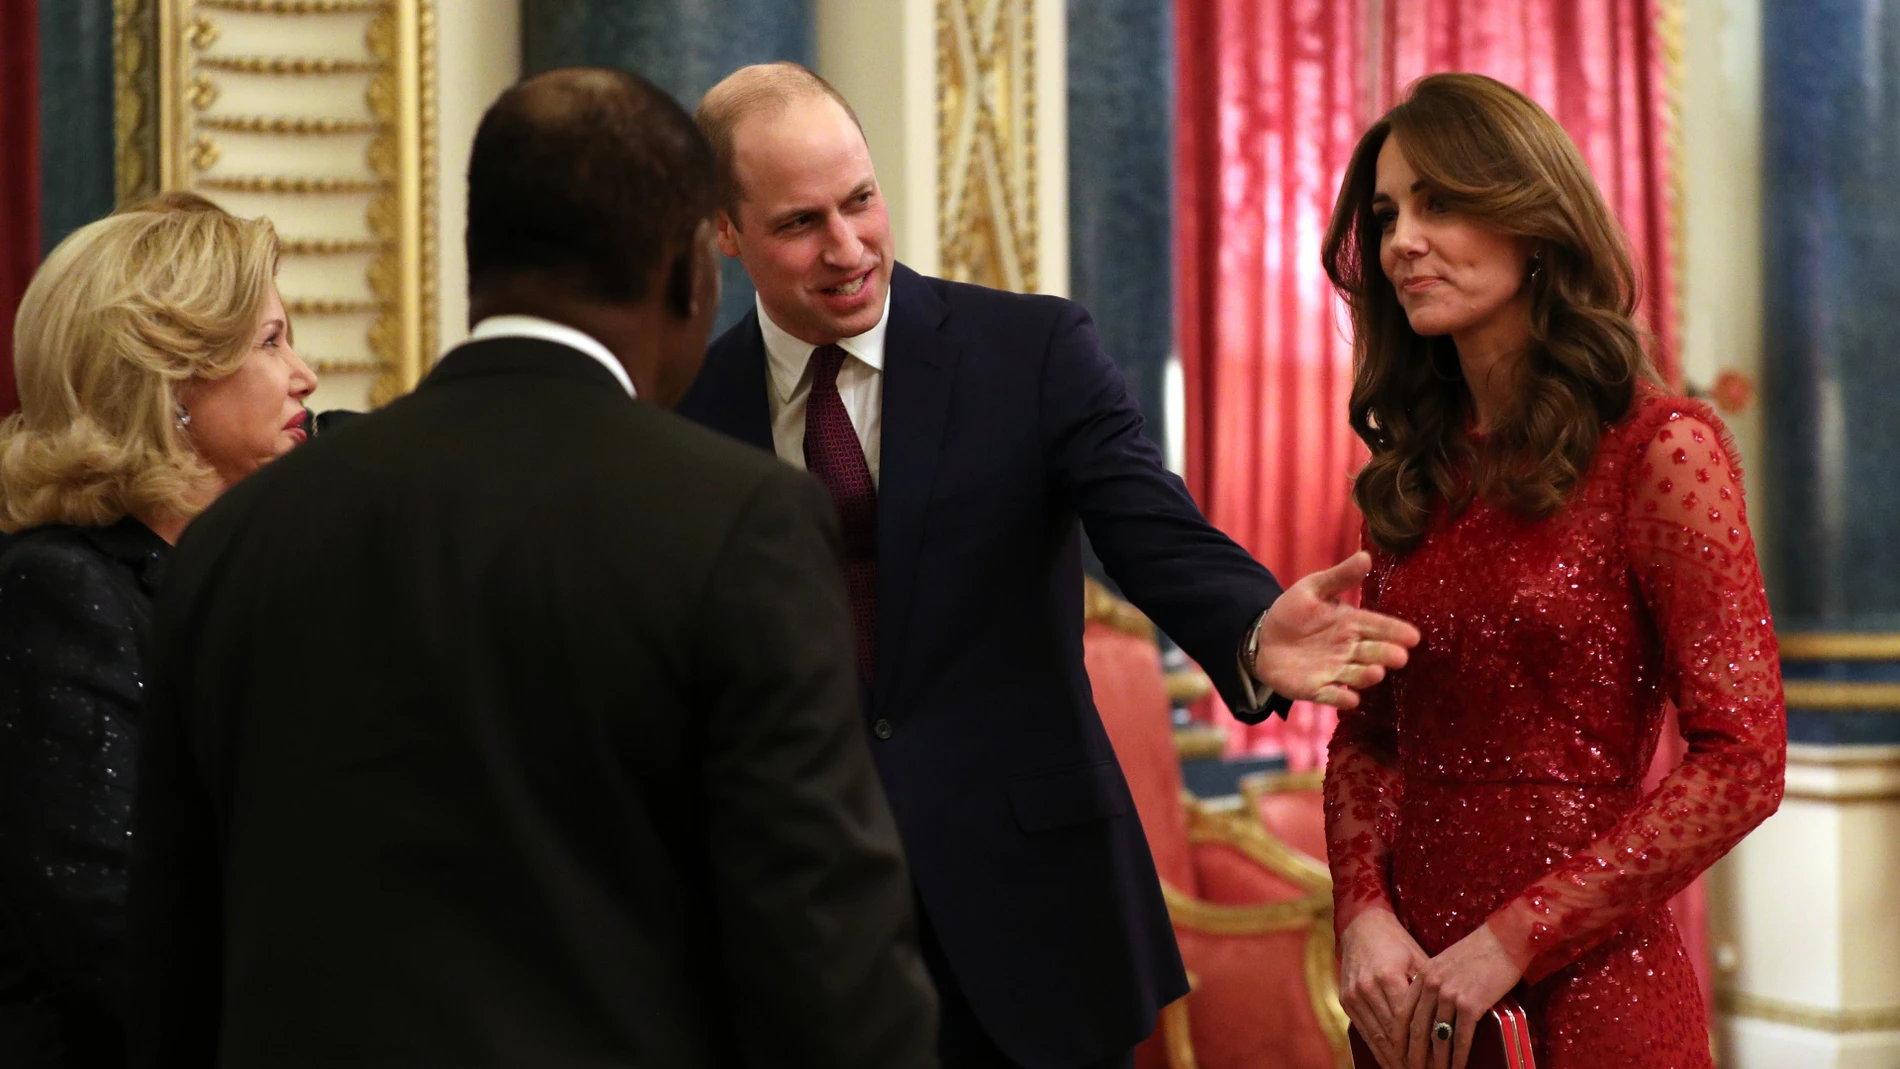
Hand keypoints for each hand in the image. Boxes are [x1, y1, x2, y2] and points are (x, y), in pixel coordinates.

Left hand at [1254, 552, 1420, 707]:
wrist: (1263, 638)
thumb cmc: (1294, 612)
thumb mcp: (1313, 589)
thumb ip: (1339, 577)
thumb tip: (1366, 556)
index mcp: (1351, 623)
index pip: (1378, 626)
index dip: (1395, 631)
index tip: (1413, 636)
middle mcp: (1348, 649)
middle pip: (1372, 652)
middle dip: (1387, 655)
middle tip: (1400, 656)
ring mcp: (1334, 670)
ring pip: (1356, 675)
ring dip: (1367, 676)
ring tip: (1376, 673)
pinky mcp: (1316, 689)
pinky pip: (1331, 695)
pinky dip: (1341, 699)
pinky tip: (1351, 700)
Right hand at [1338, 909, 1430, 1068]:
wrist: (1361, 925)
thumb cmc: (1396, 941)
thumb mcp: (1417, 958)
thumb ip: (1430, 988)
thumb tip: (1453, 1017)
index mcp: (1388, 976)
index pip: (1409, 1021)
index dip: (1424, 1044)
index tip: (1439, 1062)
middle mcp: (1367, 988)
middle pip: (1392, 1034)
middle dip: (1411, 1059)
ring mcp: (1354, 995)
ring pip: (1377, 1037)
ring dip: (1395, 1060)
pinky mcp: (1346, 1000)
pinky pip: (1364, 1032)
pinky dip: (1378, 1050)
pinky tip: (1391, 1063)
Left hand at [1405, 923, 1524, 1068]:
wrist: (1506, 938)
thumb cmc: (1479, 951)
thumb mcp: (1446, 963)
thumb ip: (1432, 984)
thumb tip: (1428, 1012)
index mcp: (1422, 974)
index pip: (1402, 1013)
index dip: (1398, 1038)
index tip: (1396, 1054)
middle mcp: (1431, 985)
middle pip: (1416, 1029)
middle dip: (1412, 1056)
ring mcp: (1450, 994)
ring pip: (1437, 1038)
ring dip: (1435, 1063)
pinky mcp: (1471, 1004)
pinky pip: (1460, 1038)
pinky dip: (1457, 1058)